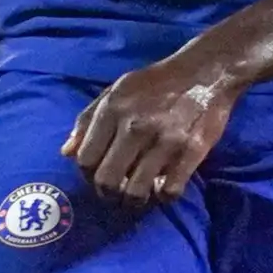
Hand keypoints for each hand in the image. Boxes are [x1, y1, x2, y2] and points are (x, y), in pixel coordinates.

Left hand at [65, 57, 233, 211]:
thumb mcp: (116, 90)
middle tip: (116, 192)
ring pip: (136, 192)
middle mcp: (134, 127)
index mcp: (112, 110)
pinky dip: (163, 197)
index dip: (88, 175)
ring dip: (134, 200)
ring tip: (138, 194)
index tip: (97, 175)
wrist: (206, 72)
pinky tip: (162, 188)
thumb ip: (88, 119)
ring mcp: (164, 141)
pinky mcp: (190, 152)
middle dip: (108, 193)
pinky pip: (169, 191)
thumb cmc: (156, 83)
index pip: (85, 160)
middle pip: (107, 181)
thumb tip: (66, 152)